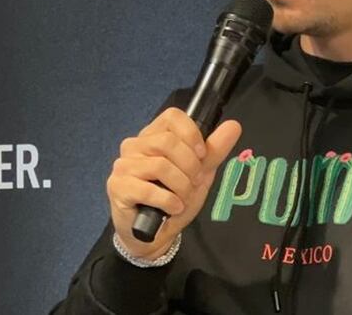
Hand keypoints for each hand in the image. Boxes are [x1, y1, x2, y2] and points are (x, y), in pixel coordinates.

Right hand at [107, 107, 242, 260]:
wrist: (155, 234)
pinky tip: (173, 208)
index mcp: (153, 136)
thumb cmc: (174, 199)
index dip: (192, 134)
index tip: (202, 155)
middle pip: (168, 142)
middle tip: (194, 183)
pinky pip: (148, 189)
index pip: (172, 116)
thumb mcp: (200, 174)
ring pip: (160, 165)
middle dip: (190, 166)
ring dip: (181, 186)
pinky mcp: (117, 187)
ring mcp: (123, 166)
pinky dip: (168, 200)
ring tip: (183, 199)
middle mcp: (134, 146)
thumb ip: (215, 150)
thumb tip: (233, 125)